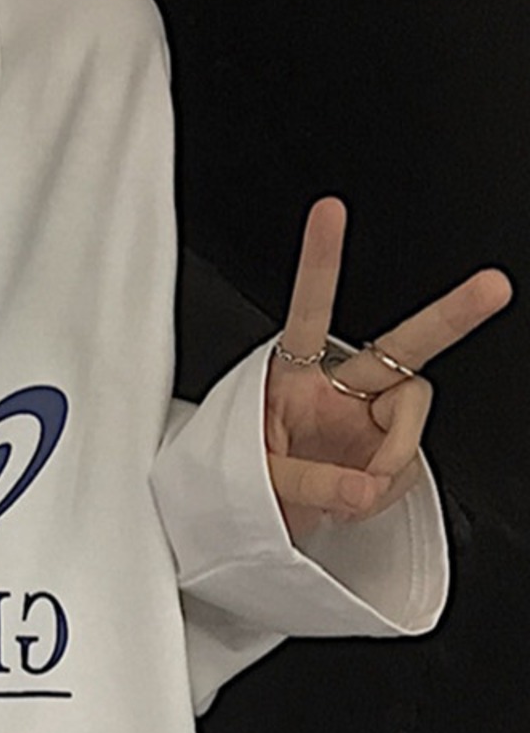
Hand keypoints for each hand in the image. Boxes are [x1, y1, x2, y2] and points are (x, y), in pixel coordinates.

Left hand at [266, 196, 511, 540]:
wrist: (250, 520)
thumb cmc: (239, 482)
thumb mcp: (253, 478)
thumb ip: (310, 481)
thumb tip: (366, 487)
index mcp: (291, 374)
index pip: (308, 311)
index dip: (321, 260)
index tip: (329, 212)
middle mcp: (339, 388)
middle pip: (405, 347)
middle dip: (452, 315)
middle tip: (492, 287)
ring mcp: (368, 420)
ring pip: (412, 416)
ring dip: (389, 457)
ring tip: (349, 487)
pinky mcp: (385, 453)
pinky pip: (404, 468)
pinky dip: (384, 490)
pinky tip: (355, 497)